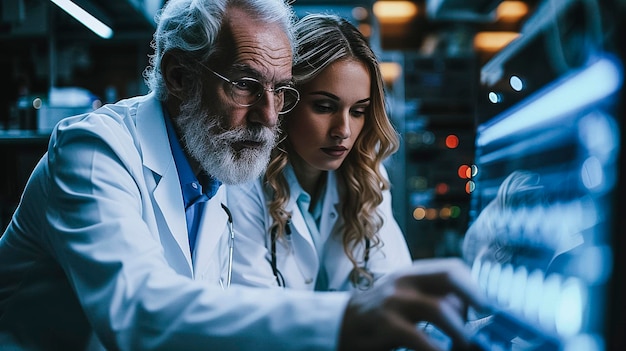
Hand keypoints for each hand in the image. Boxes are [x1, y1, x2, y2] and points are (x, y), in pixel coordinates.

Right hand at [338, 257, 487, 350]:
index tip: (485, 307)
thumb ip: (429, 297)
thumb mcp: (402, 297)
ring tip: (466, 347)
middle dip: (473, 302)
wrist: (339, 325)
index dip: (473, 286)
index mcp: (410, 274)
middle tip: (482, 327)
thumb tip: (468, 313)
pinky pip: (421, 339)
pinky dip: (438, 350)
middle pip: (449, 280)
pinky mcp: (386, 326)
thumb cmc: (378, 315)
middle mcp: (403, 283)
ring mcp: (393, 303)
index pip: (451, 268)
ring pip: (439, 309)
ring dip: (460, 332)